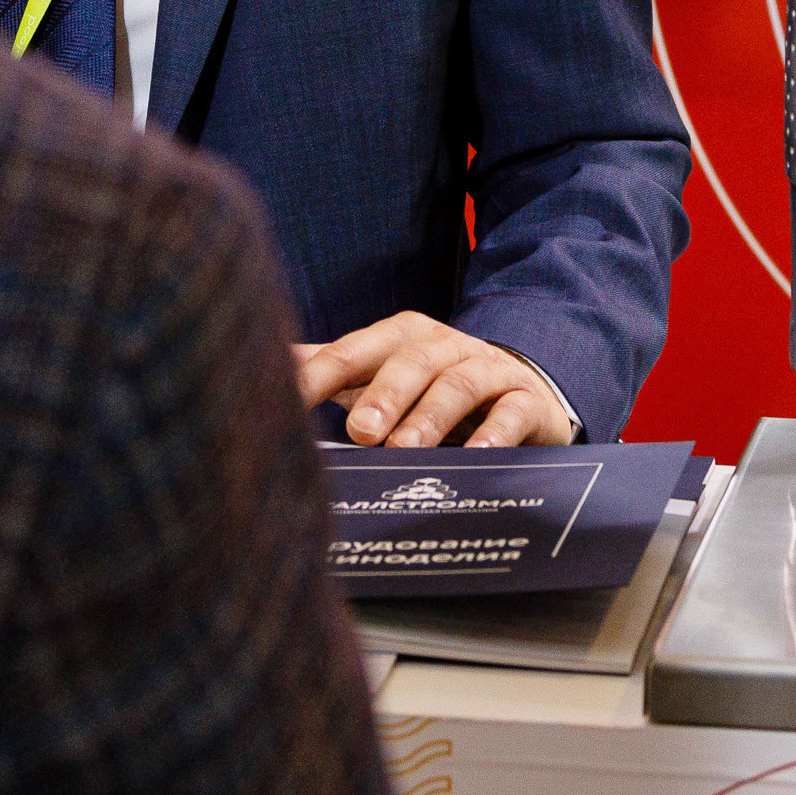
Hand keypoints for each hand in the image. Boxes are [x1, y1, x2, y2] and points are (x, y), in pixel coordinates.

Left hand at [293, 312, 573, 447]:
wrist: (520, 388)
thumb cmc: (434, 386)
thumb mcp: (383, 372)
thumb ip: (331, 367)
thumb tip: (269, 359)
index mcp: (402, 338)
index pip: (355, 351)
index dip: (322, 374)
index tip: (292, 399)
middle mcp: (445, 346)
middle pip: (411, 361)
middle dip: (384, 393)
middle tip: (361, 430)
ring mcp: (488, 370)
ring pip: (459, 385)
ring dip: (431, 416)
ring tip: (406, 448)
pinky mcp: (526, 400)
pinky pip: (511, 412)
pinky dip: (494, 433)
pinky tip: (476, 456)